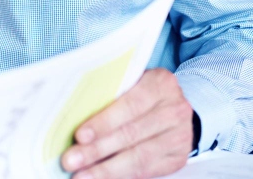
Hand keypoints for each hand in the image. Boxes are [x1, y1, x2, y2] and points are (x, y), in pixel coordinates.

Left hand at [60, 68, 194, 178]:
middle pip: (131, 134)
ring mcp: (181, 136)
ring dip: (106, 169)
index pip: (129, 105)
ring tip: (82, 176)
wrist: (174, 106)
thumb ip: (109, 95)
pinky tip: (102, 177)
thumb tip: (72, 118)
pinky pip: (148, 170)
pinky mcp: (179, 157)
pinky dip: (121, 175)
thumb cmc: (140, 92)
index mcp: (161, 84)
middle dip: (97, 150)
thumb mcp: (128, 83)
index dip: (103, 123)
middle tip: (71, 160)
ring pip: (139, 157)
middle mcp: (175, 110)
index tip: (79, 136)